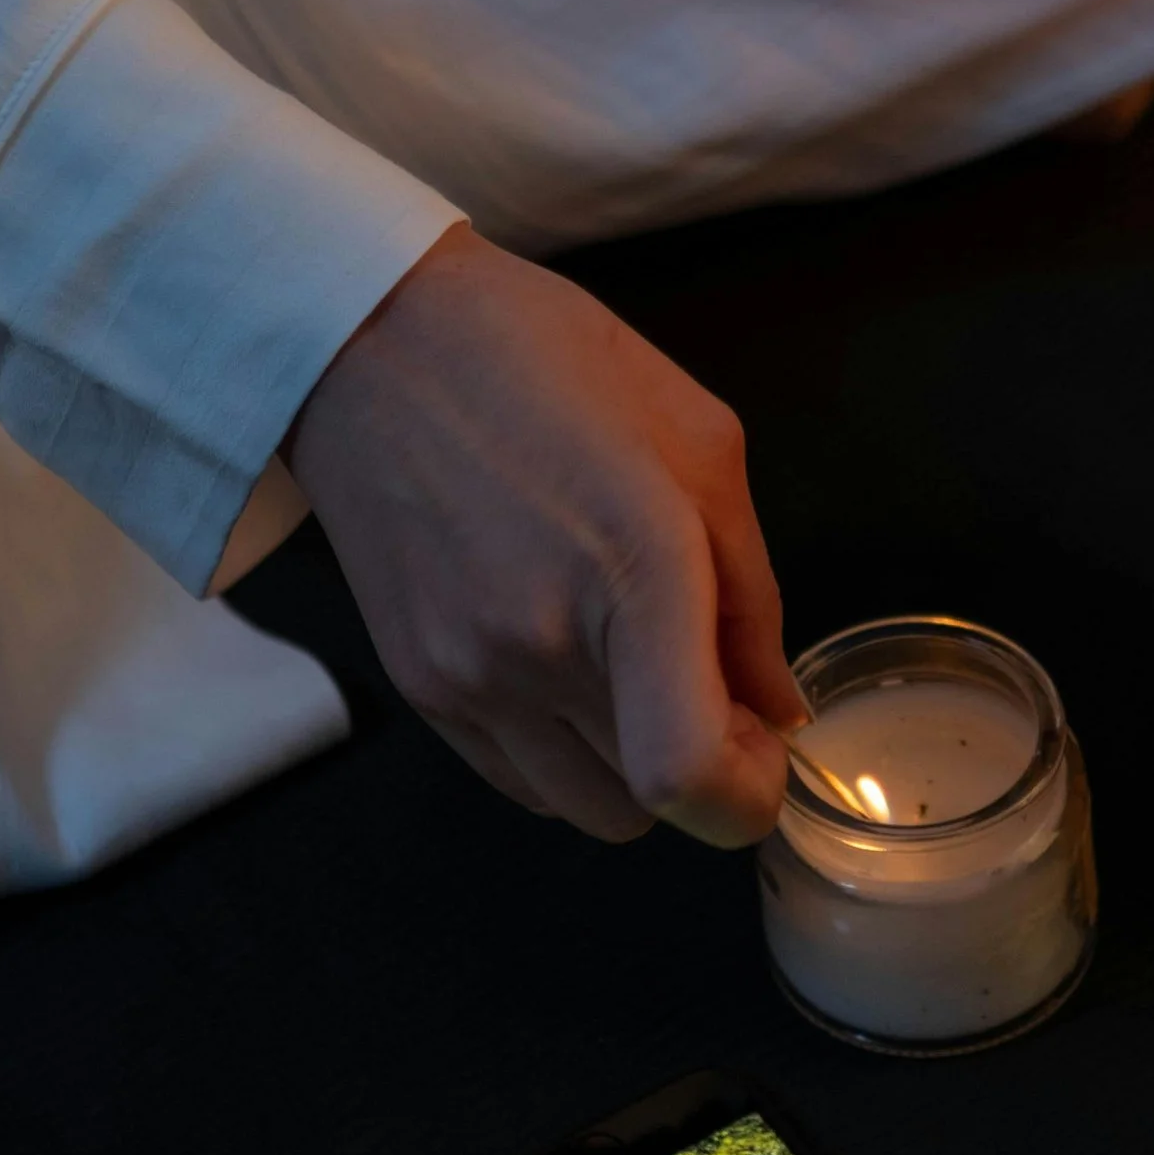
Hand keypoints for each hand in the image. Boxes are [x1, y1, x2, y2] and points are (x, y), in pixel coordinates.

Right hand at [284, 225, 800, 848]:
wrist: (376, 345)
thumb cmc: (548, 364)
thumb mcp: (700, 443)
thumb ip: (754, 593)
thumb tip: (777, 704)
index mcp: (634, 571)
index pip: (687, 776)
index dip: (747, 799)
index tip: (764, 751)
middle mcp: (543, 644)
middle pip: (649, 806)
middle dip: (704, 767)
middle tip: (709, 687)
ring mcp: (470, 675)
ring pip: (583, 809)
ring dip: (630, 768)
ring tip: (633, 671)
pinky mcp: (419, 686)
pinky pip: (517, 780)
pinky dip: (563, 754)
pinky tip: (568, 667)